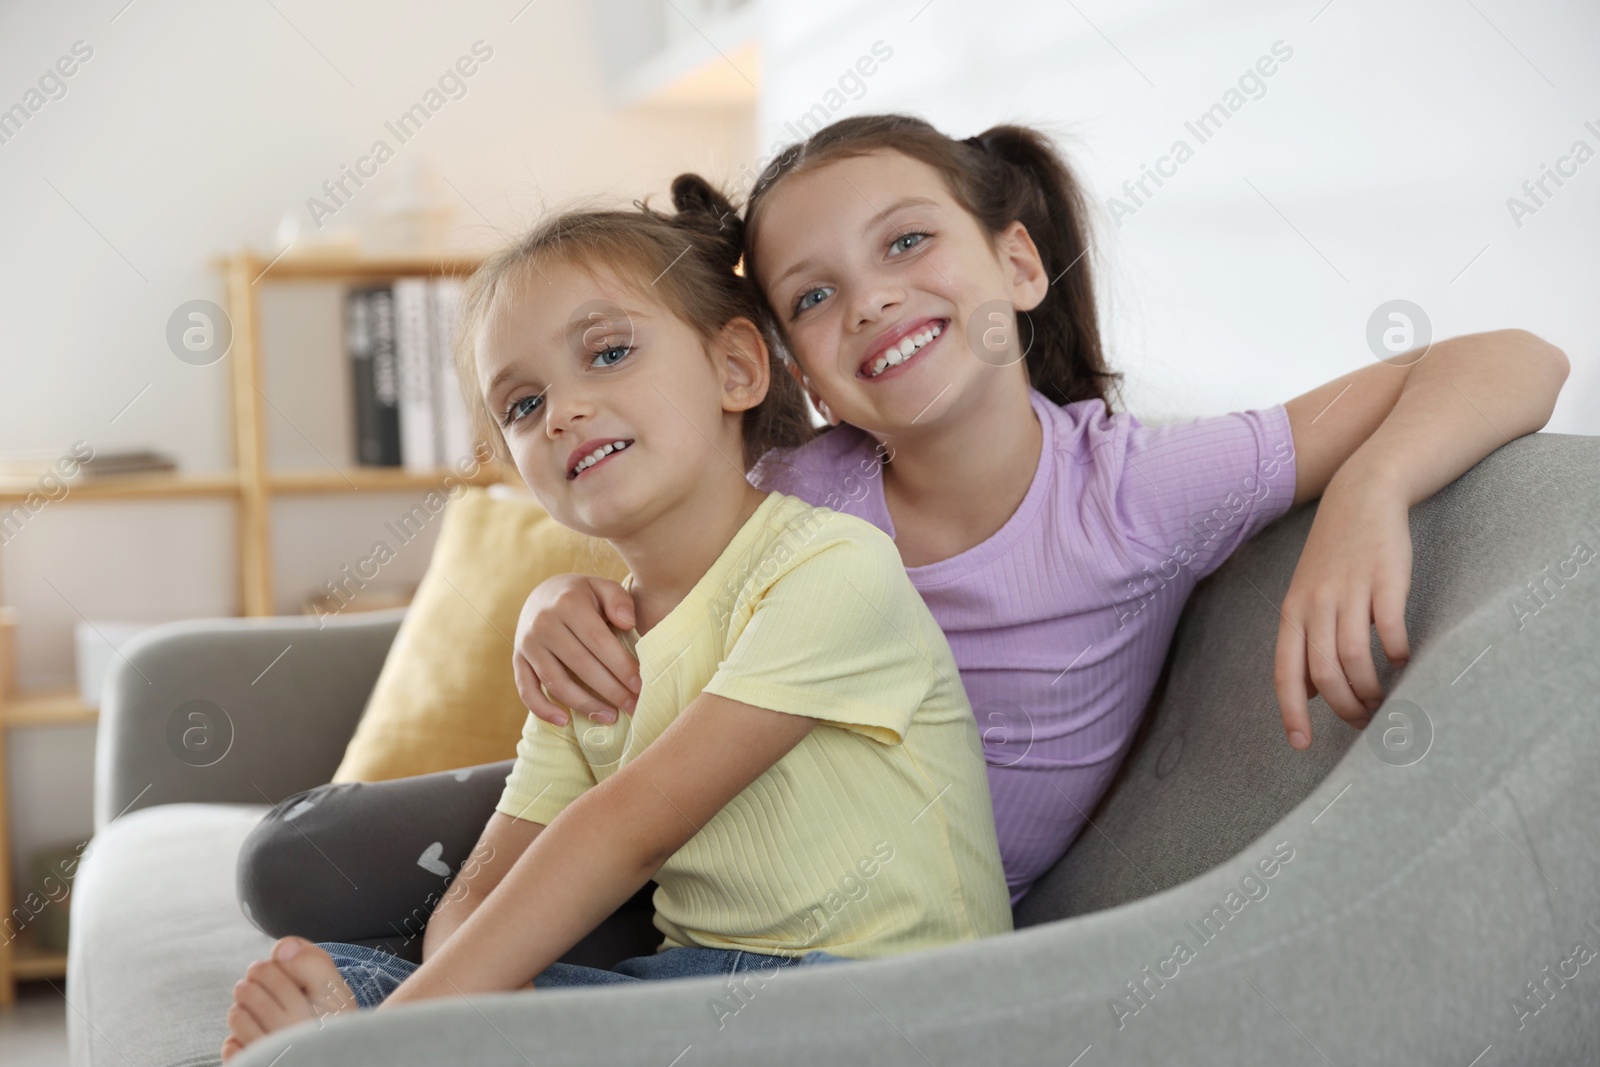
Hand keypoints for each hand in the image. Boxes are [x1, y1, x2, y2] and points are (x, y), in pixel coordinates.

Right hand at [513, 575, 641, 726]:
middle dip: (611, 690)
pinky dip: (542, 709)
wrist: (543, 594)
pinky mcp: (518, 660)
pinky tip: (564, 722)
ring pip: (557, 683)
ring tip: (611, 717)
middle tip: (634, 706)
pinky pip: (527, 690)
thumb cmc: (582, 594)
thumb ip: (619, 600)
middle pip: (581, 666)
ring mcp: (528, 644)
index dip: (621, 666)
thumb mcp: (602, 586)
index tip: (641, 686)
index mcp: (568, 604)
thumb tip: (628, 623)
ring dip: (585, 705)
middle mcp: (544, 624)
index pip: (599, 642)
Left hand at [1273, 476, 1411, 748]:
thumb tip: (1307, 693)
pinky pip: (1388, 629)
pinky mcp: (1385, 579)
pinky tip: (1404, 661)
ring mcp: (1350, 591)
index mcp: (1293, 612)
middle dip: (1343, 707)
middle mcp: (1316, 604)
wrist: (1361, 496)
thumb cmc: (1335, 555)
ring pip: (1354, 658)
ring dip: (1370, 689)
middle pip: (1323, 673)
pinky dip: (1397, 654)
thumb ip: (1304, 642)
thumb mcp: (1307, 597)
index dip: (1291, 711)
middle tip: (1363, 723)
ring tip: (1383, 702)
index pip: (1285, 672)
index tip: (1301, 744)